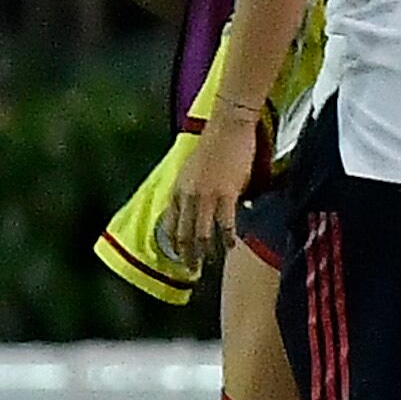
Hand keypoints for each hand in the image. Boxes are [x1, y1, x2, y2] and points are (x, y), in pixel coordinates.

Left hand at [162, 114, 255, 269]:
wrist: (227, 127)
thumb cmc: (213, 145)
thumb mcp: (192, 170)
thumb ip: (192, 191)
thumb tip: (198, 209)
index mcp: (178, 189)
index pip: (169, 223)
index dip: (172, 243)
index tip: (176, 257)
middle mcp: (188, 195)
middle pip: (184, 233)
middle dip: (187, 255)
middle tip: (192, 271)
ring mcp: (206, 196)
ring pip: (202, 233)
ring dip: (205, 252)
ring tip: (209, 265)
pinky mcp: (226, 194)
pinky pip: (225, 224)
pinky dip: (227, 238)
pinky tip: (231, 246)